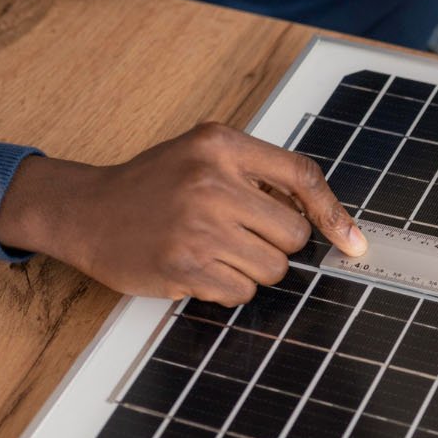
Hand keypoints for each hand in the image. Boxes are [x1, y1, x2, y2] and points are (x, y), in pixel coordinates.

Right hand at [0, 123, 366, 305]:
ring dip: (253, 270)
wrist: (85, 210)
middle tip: (241, 237)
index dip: (334, 214)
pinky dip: (228, 288)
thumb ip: (258, 175)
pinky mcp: (184, 265)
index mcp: (221, 145)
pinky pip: (242, 292)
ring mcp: (197, 225)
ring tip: (216, 251)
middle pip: (293, 236)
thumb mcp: (203, 155)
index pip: (302, 176)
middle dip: (276, 246)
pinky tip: (199, 269)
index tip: (352, 243)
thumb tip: (326, 223)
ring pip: (273, 269)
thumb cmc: (152, 186)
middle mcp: (211, 181)